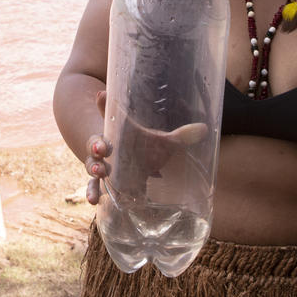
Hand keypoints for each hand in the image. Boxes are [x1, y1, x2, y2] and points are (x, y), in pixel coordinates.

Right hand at [83, 89, 209, 203]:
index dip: (103, 105)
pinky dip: (92, 193)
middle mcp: (106, 148)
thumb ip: (179, 136)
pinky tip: (94, 201)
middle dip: (97, 146)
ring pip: (92, 166)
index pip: (108, 115)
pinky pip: (93, 188)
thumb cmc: (143, 149)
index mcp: (118, 131)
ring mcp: (103, 166)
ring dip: (93, 169)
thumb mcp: (159, 141)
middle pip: (95, 144)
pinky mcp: (104, 184)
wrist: (130, 168)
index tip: (102, 95)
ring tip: (99, 173)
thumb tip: (205, 129)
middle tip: (103, 149)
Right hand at [83, 90, 109, 204]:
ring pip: (93, 183)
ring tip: (92, 199)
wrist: (108, 145)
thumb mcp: (115, 122)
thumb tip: (104, 94)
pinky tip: (109, 207)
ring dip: (92, 189)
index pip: (95, 144)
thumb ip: (109, 111)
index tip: (101, 147)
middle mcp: (97, 160)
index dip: (97, 146)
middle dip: (95, 168)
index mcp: (98, 143)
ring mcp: (101, 174)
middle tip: (100, 170)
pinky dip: (103, 199)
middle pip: (92, 165)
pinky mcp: (109, 185)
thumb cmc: (116, 132)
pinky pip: (103, 193)